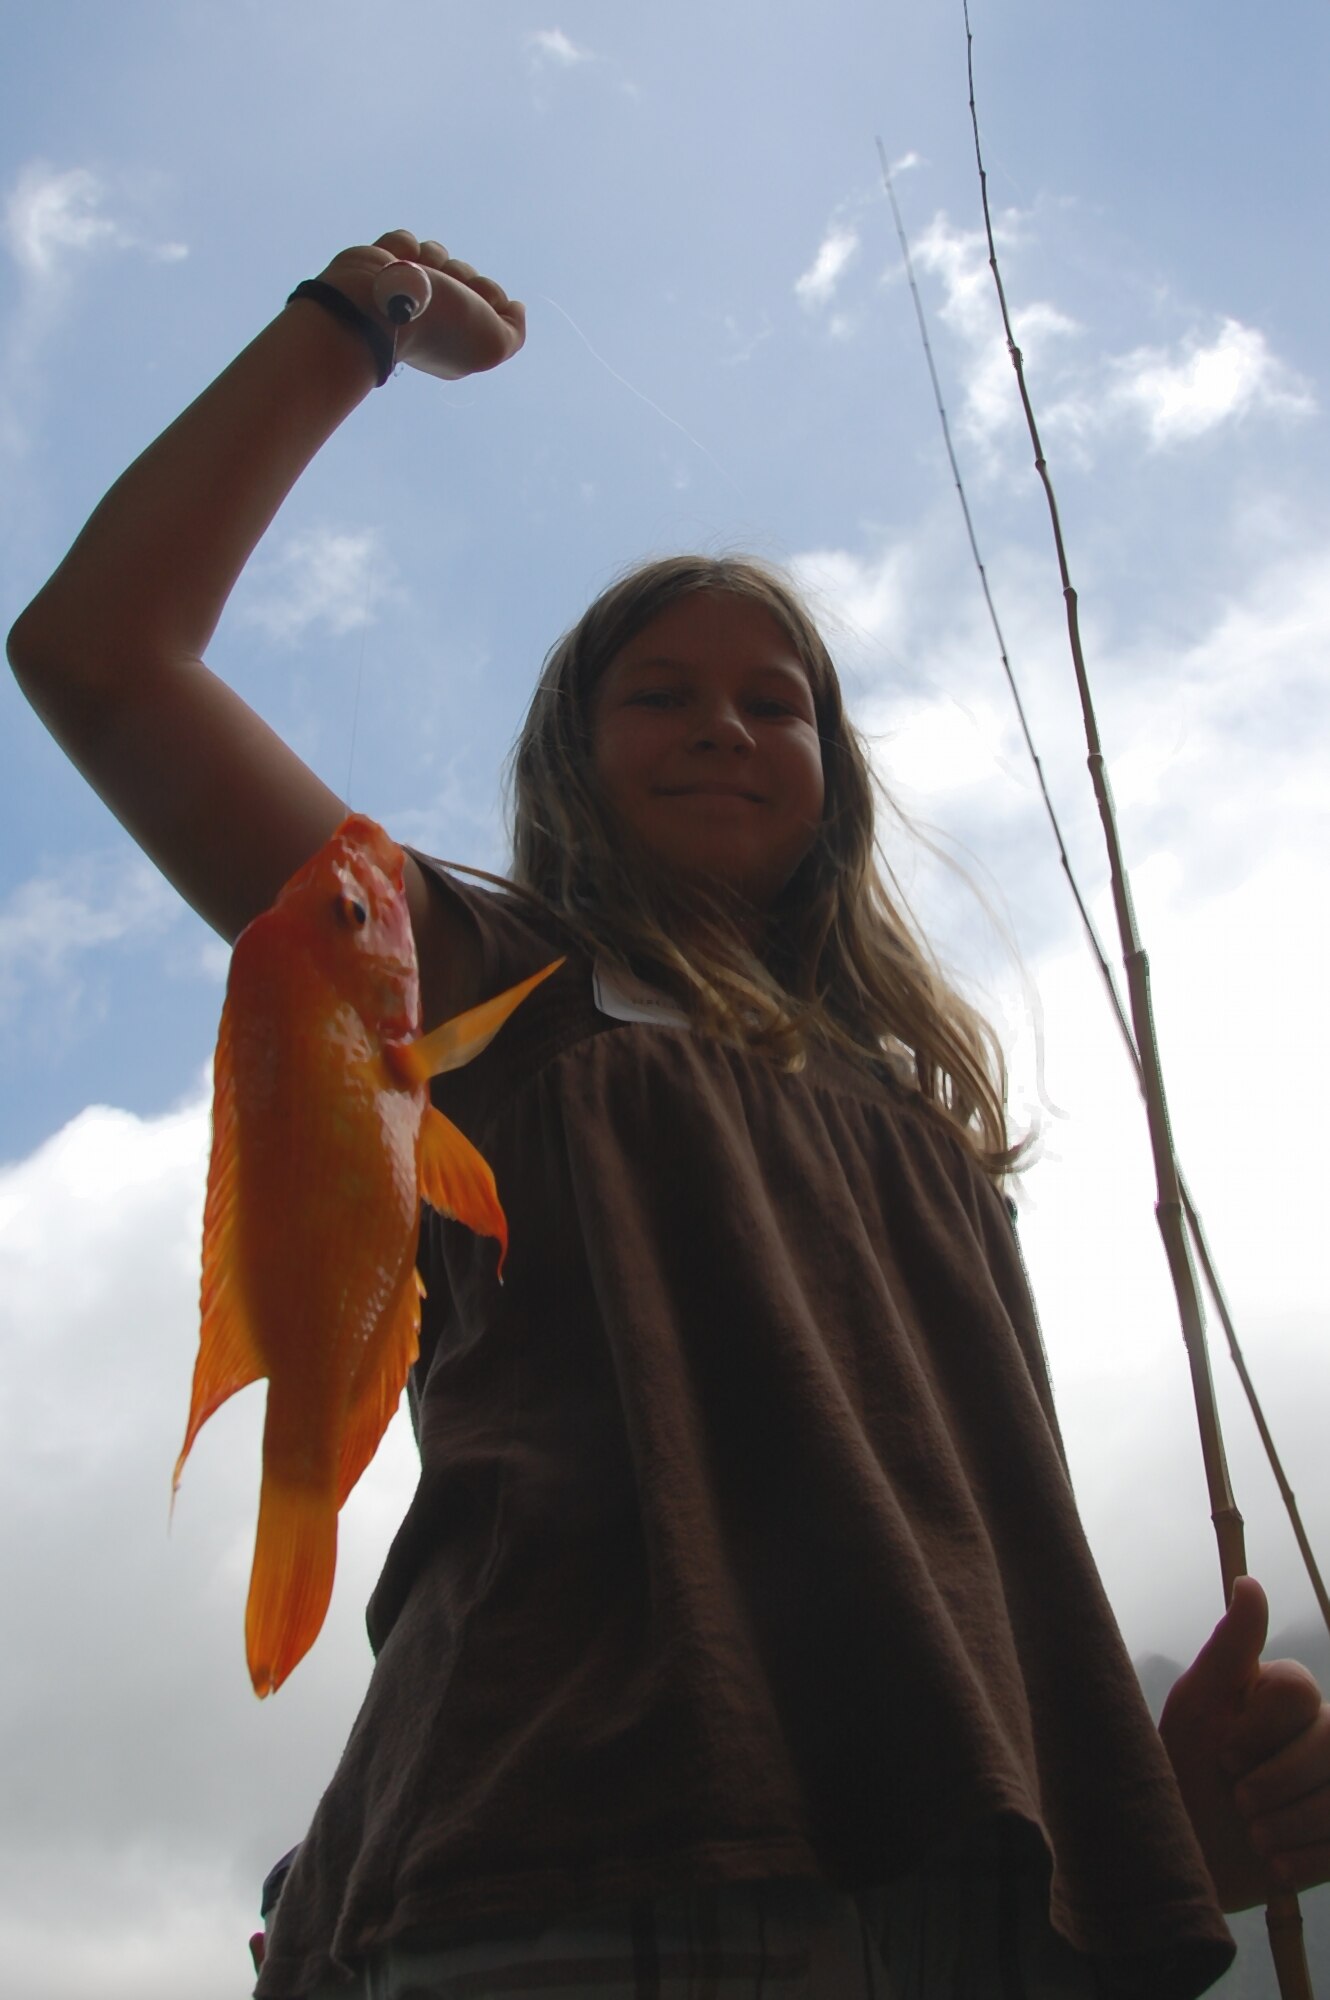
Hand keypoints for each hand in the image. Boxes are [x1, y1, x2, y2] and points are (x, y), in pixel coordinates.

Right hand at [317, 230, 524, 381]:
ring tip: (417, 277)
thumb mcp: (493, 345)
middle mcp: (436, 316)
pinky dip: (402, 247)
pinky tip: (395, 264)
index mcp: (460, 337)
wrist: (380, 308)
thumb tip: (515, 308)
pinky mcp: (383, 269)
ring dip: (433, 259)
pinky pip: (405, 242)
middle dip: (461, 276)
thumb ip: (514, 332)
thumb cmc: (440, 327)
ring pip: (437, 255)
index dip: (490, 295)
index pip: (491, 299)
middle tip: (445, 292)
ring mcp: (408, 292)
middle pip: (466, 274)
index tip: (477, 305)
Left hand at [1159, 1576, 1329, 1909]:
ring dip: (1288, 1822)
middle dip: (1276, 1780)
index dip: (1260, 1728)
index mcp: (1285, 1694)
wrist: (1184, 1849)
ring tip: (1253, 1834)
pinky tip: (1273, 1862)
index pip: (1299, 1690)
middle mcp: (1321, 1731)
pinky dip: (1305, 1859)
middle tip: (1238, 1801)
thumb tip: (1249, 1582)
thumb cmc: (1182, 1767)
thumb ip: (1230, 1648)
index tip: (1223, 1753)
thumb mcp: (1197, 1706)